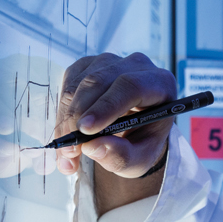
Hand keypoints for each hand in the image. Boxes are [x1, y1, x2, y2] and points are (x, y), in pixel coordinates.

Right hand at [55, 52, 174, 178]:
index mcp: (160, 83)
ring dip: (66, 120)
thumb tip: (94, 147)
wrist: (135, 130)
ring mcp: (109, 62)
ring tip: (67, 153)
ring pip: (78, 85)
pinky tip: (67, 133)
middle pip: (98, 82)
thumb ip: (122, 157)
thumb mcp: (140, 159)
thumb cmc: (142, 141)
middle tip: (70, 152)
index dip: (106, 106)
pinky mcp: (88, 65)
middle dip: (77, 118)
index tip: (86, 130)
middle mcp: (135, 65)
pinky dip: (62, 113)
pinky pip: (68, 86)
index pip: (131, 86)